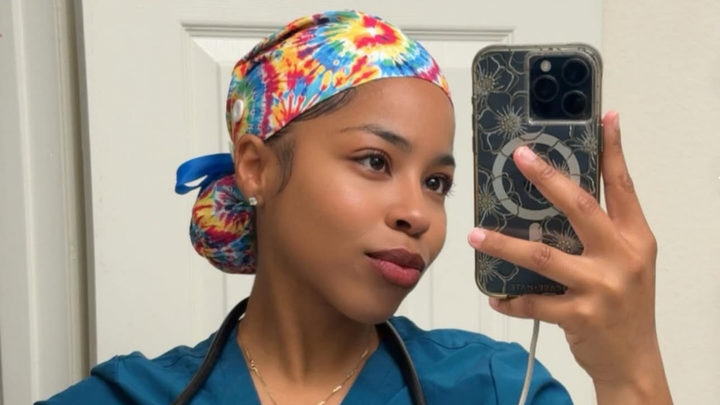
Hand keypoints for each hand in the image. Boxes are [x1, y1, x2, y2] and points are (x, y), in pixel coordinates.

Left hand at [467, 111, 671, 402]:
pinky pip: (534, 302)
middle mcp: (622, 257)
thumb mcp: (627, 261)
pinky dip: (509, 298)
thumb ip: (604, 230)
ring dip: (504, 244)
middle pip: (581, 207)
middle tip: (518, 156)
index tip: (604, 118)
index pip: (623, 186)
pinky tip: (493, 293)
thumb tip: (563, 192)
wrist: (633, 359)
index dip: (613, 151)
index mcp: (636, 238)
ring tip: (475, 235)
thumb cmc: (625, 304)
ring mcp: (601, 287)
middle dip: (547, 178)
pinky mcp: (580, 316)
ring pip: (543, 256)